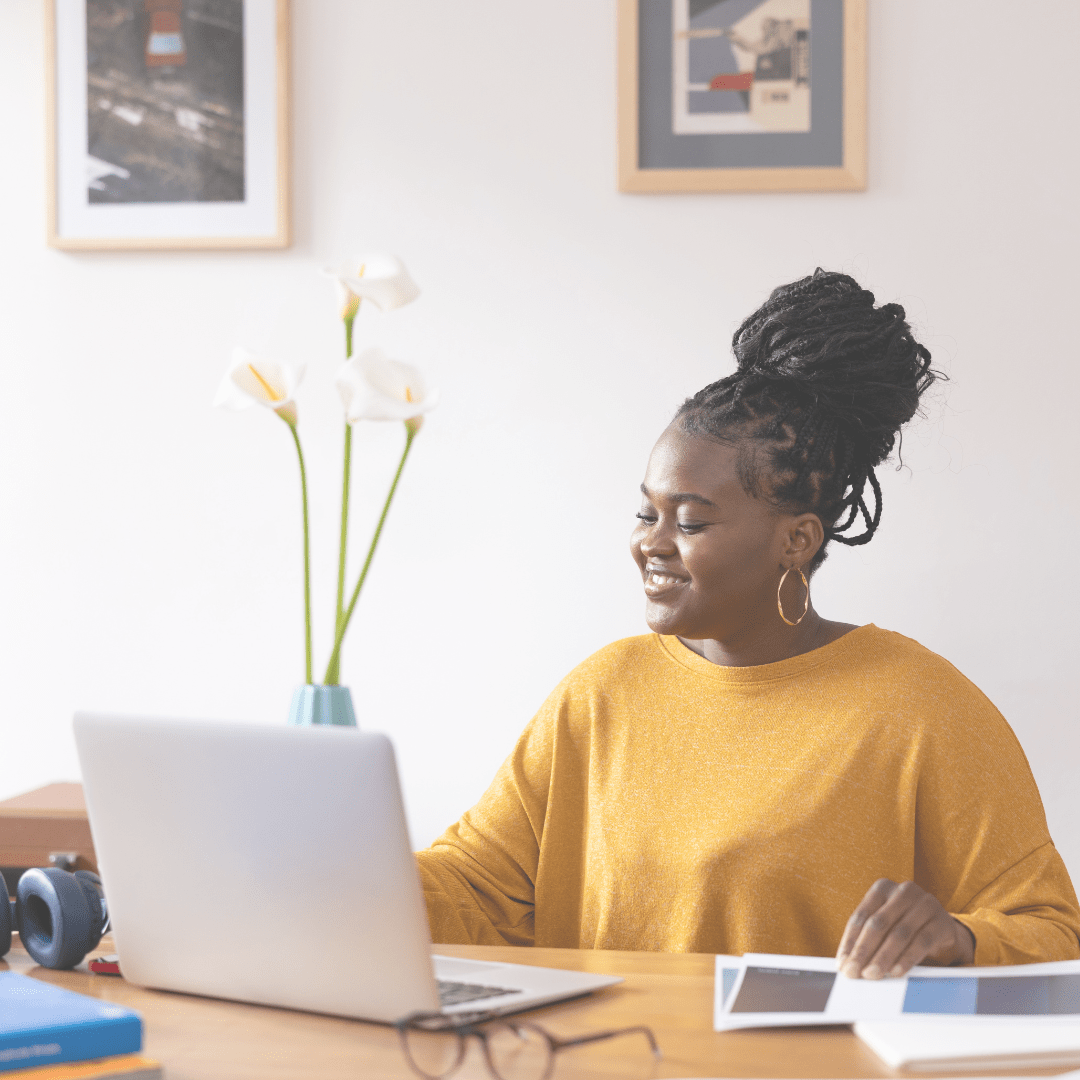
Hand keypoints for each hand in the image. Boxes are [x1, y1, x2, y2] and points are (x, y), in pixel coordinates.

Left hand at [836, 879, 974, 978]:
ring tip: (872, 974)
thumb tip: (846, 963)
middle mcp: (903, 891)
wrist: (941, 927)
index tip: (842, 964)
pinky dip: (906, 959)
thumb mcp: (885, 925)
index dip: (849, 941)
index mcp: (882, 888)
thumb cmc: (904, 924)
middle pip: (878, 924)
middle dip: (863, 951)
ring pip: (899, 934)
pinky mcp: (942, 922)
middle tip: (853, 972)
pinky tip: (895, 972)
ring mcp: (925, 904)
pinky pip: (922, 942)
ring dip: (883, 957)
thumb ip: (867, 938)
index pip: (860, 916)